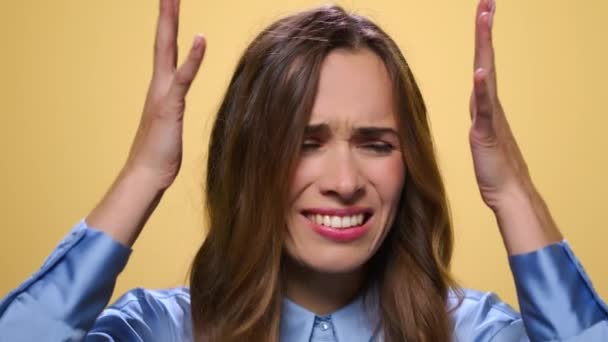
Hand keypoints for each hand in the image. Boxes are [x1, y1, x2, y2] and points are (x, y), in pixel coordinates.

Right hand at [86, 0, 205, 245]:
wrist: (147, 175)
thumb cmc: (160, 153)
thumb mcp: (171, 126)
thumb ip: (175, 111)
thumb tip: (177, 110)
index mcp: (161, 88)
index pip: (166, 49)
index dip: (168, 25)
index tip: (170, 2)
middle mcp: (159, 85)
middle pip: (163, 41)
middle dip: (166, 13)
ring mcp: (163, 94)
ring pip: (167, 51)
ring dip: (170, 23)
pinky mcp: (170, 107)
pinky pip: (182, 78)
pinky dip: (191, 59)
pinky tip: (200, 39)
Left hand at [469, 0, 530, 209]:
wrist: (508, 193)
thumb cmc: (494, 167)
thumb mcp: (481, 135)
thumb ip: (481, 116)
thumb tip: (478, 102)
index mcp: (485, 104)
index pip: (482, 65)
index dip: (482, 39)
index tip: (484, 12)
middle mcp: (489, 104)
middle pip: (485, 60)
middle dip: (484, 31)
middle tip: (487, 3)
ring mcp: (490, 117)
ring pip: (485, 75)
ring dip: (484, 47)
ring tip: (484, 20)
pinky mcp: (487, 133)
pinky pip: (485, 109)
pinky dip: (483, 90)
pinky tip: (481, 73)